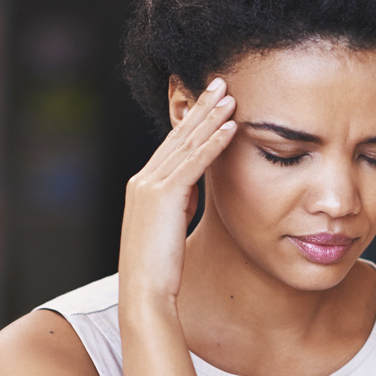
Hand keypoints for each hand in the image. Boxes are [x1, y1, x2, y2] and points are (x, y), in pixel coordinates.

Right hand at [119, 79, 237, 305]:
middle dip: (200, 107)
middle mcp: (142, 179)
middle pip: (178, 136)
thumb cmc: (161, 269)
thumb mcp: (170, 226)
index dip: (192, 121)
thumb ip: (179, 202)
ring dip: (211, 117)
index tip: (210, 100)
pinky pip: (195, 162)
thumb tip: (194, 187)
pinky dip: (214, 142)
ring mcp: (149, 185)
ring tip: (232, 96)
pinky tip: (232, 127)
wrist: (145, 293)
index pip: (172, 145)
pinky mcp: (163, 196)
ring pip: (187, 143)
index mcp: (143, 186)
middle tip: (219, 82)